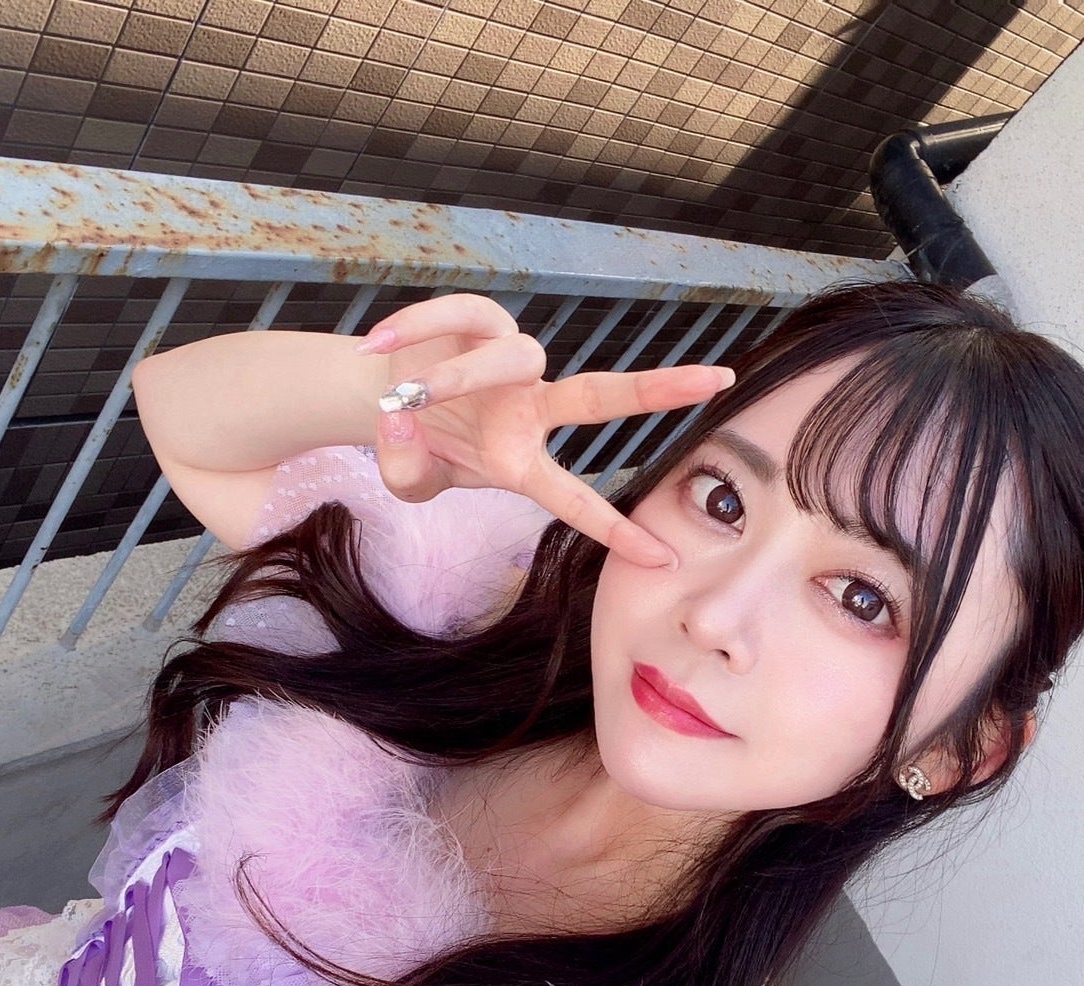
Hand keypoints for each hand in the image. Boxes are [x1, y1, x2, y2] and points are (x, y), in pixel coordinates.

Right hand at [357, 293, 733, 567]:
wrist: (380, 393)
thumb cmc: (416, 443)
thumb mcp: (410, 478)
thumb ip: (406, 472)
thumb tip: (402, 424)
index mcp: (521, 459)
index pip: (576, 500)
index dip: (615, 531)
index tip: (665, 559)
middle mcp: (530, 407)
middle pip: (600, 396)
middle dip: (658, 391)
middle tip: (717, 381)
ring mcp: (510, 360)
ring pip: (508, 360)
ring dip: (452, 382)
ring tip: (399, 401)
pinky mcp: (479, 320)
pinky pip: (457, 317)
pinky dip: (416, 333)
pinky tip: (377, 350)